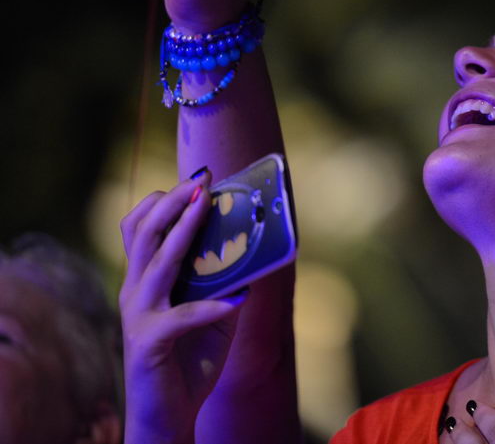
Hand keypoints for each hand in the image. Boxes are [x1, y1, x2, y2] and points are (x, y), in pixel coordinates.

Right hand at [119, 174, 248, 443]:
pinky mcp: (149, 343)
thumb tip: (257, 256)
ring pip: (157, 263)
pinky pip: (181, 318)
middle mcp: (135, 292)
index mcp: (145, 282)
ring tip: (206, 208)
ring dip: (184, 232)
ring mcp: (138, 316)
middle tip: (200, 180)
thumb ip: (226, 285)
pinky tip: (236, 301)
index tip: (196, 181)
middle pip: (144, 234)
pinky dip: (211, 307)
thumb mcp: (213, 316)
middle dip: (173, 202)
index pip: (139, 229)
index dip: (162, 201)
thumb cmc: (188, 363)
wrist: (166, 417)